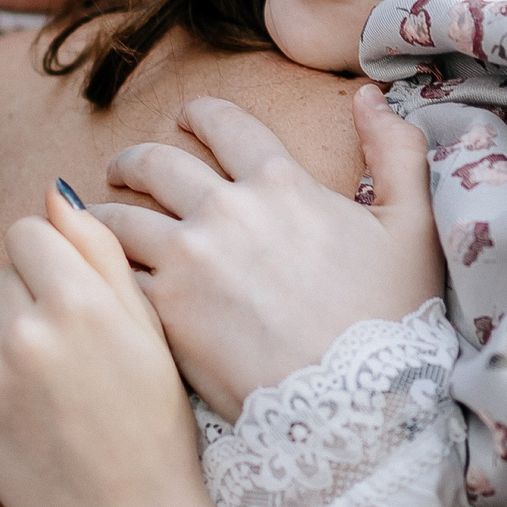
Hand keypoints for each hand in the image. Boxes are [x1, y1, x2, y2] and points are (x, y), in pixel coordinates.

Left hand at [0, 189, 223, 506]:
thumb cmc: (155, 426)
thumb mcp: (149, 328)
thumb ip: (100, 252)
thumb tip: (53, 193)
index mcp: (82, 301)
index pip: (32, 231)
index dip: (56, 260)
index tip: (77, 296)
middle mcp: (26, 330)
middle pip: (2, 268)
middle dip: (29, 293)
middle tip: (68, 346)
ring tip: (38, 368)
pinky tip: (17, 398)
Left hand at [98, 86, 441, 415]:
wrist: (354, 407)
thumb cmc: (390, 321)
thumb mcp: (412, 227)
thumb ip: (398, 152)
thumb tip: (369, 98)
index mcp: (280, 183)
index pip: (223, 125)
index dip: (198, 116)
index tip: (184, 119)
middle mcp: (225, 211)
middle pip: (157, 164)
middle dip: (134, 161)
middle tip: (123, 169)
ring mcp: (187, 262)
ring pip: (118, 220)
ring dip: (101, 215)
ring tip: (93, 223)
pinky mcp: (163, 314)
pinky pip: (114, 279)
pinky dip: (99, 275)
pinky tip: (96, 281)